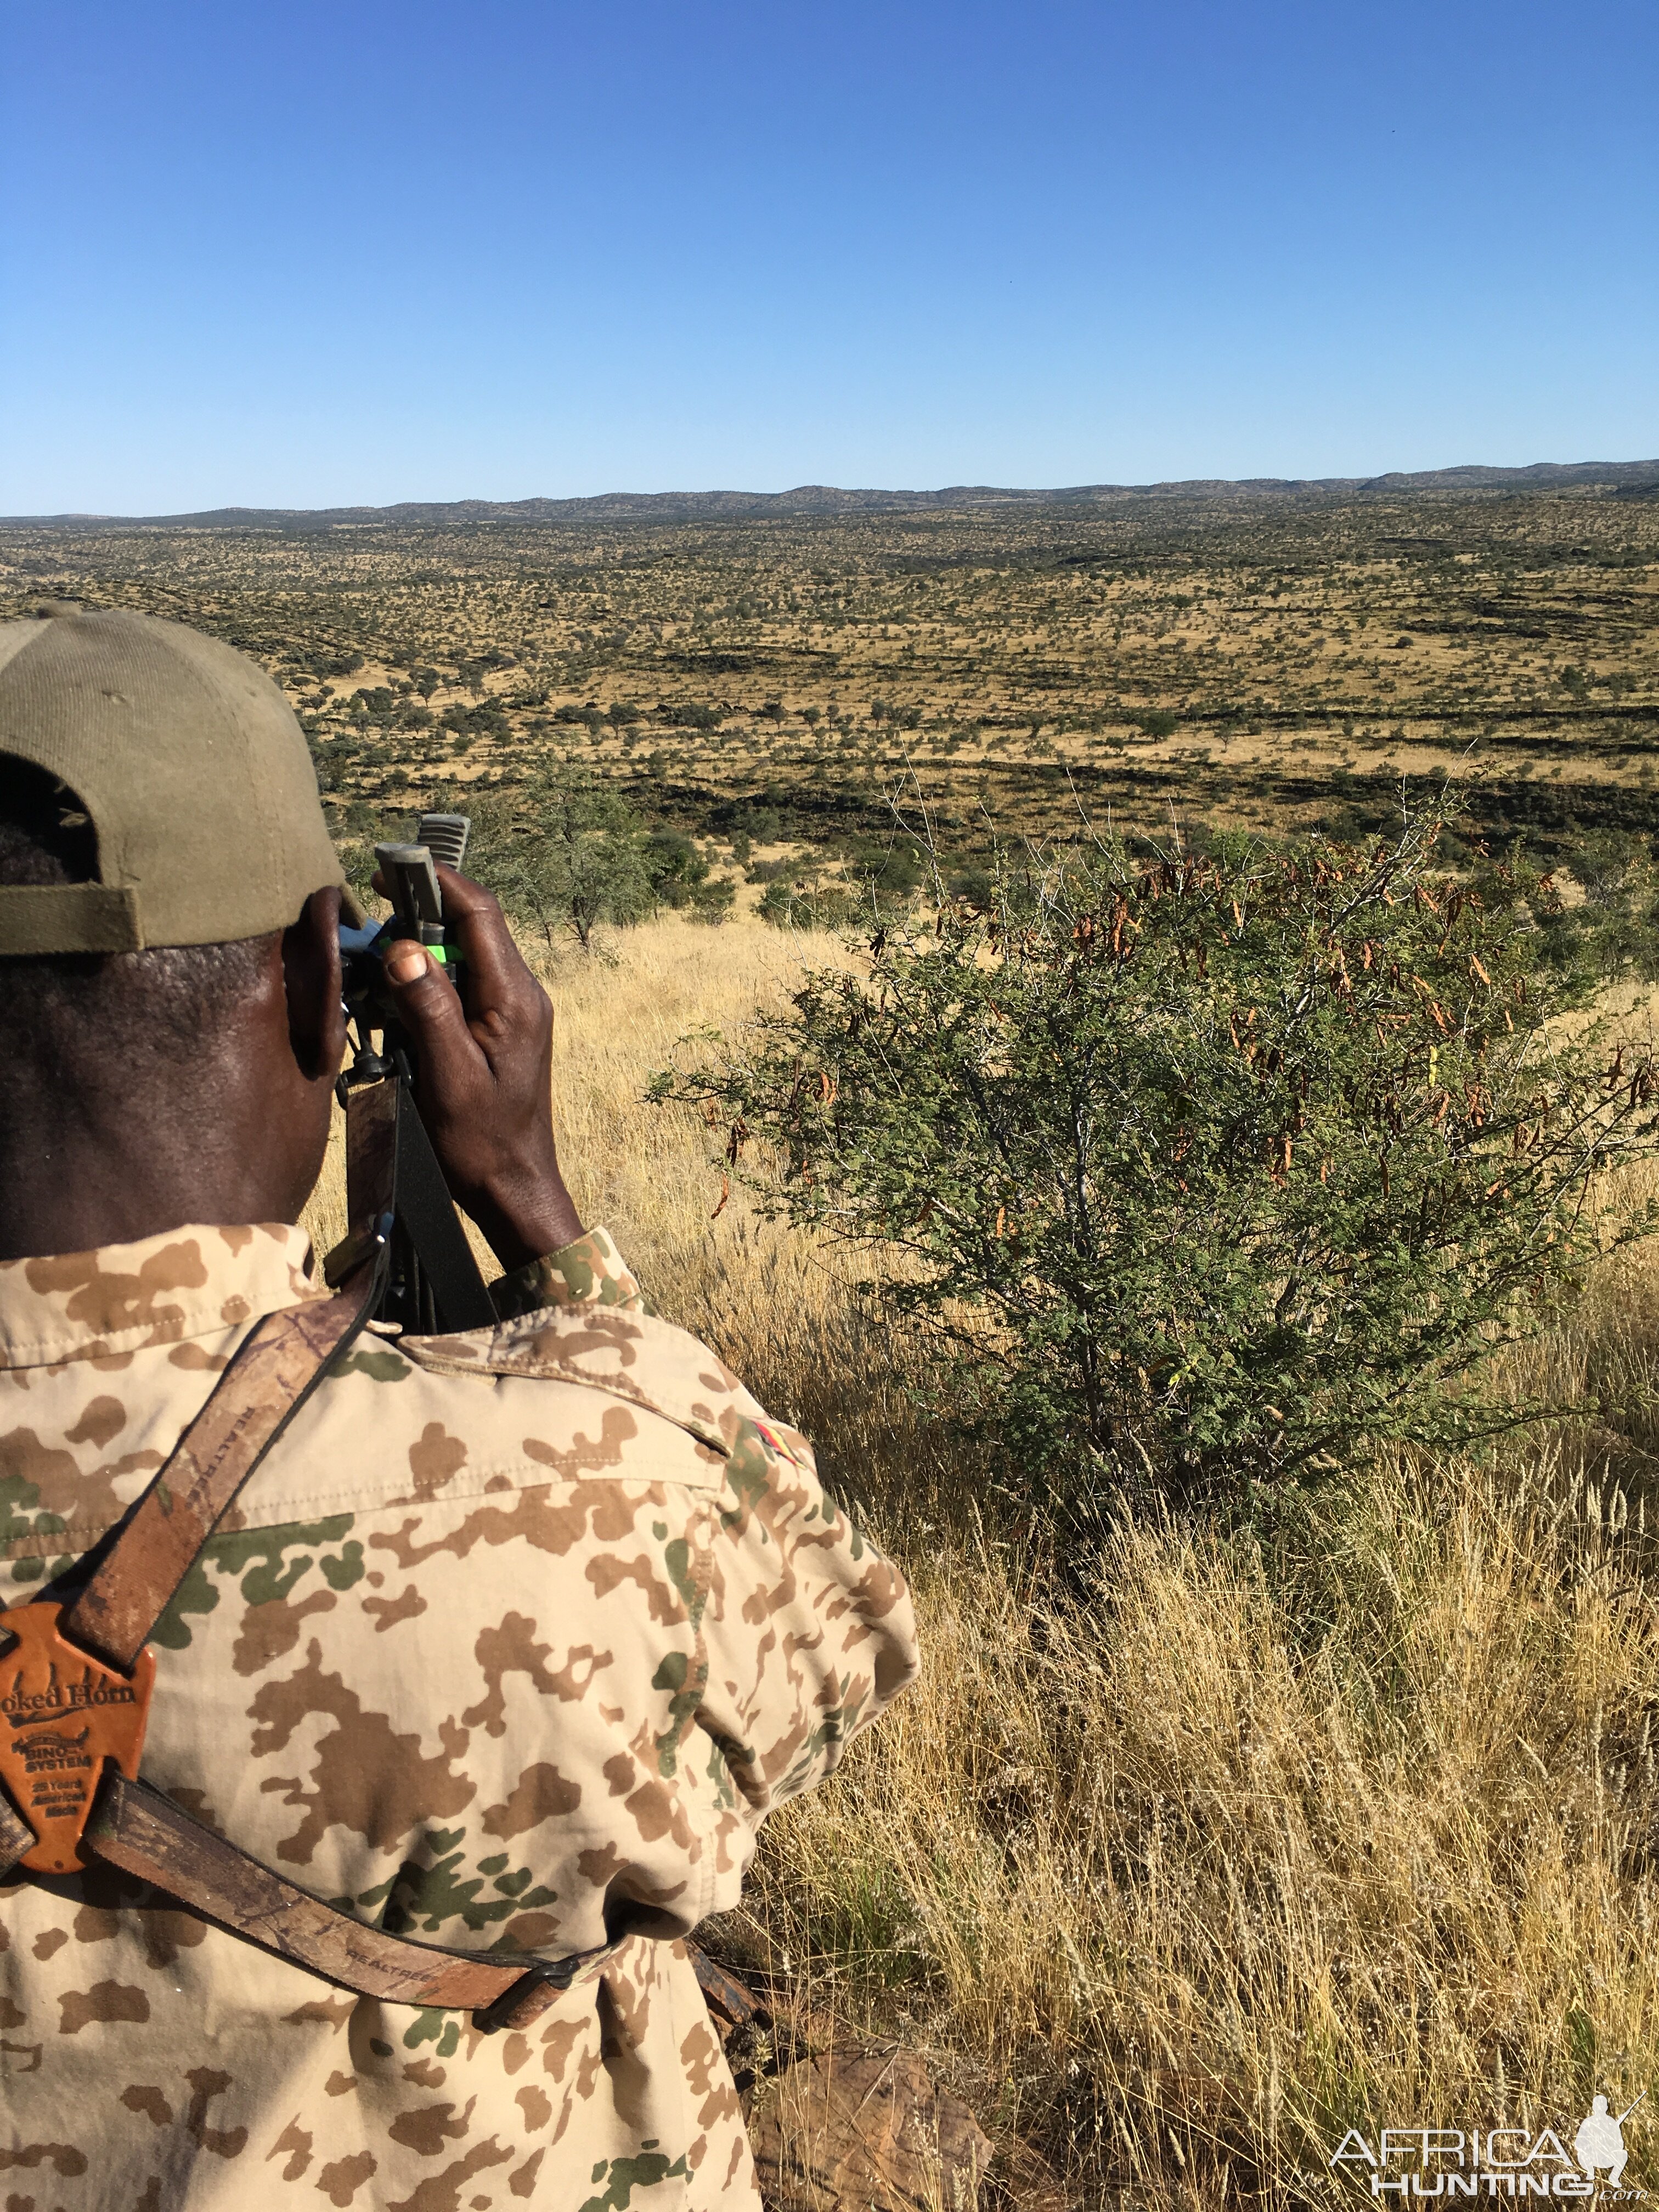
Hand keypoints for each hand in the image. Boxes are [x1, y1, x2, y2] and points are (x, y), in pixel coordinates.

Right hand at [376, 865, 583, 1268]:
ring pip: (466, 952)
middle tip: (371, 907)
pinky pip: (465, 982)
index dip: (436, 881)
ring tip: (377, 953)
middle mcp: (522, 994)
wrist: (514, 1187)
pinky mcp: (502, 1026)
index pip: (480, 912)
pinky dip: (430, 978)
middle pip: (472, 925)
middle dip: (421, 909)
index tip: (389, 867)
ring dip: (421, 946)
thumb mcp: (447, 1076)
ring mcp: (515, 1009)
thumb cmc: (481, 1142)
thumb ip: (428, 1008)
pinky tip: (398, 994)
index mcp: (516, 997)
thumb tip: (401, 948)